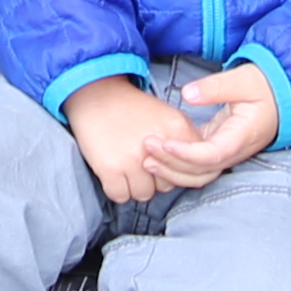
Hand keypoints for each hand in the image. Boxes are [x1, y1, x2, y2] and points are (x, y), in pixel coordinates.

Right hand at [61, 76, 189, 208]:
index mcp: (176, 128)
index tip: (163, 161)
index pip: (190, 169)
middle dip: (155, 178)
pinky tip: (114, 172)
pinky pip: (120, 196)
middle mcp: (157, 147)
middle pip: (166, 186)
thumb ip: (184, 139)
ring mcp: (132, 159)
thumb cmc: (132, 107)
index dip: (176, 168)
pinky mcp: (110, 168)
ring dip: (135, 185)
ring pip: (144, 195)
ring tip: (127, 166)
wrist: (95, 93)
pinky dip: (116, 189)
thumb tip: (194, 167)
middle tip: (141, 161)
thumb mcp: (166, 115)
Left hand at [139, 67, 276, 187]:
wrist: (281, 96)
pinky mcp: (218, 149)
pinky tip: (159, 156)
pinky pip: (197, 165)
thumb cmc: (263, 87)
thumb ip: (215, 87)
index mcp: (241, 136)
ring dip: (172, 171)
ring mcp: (227, 153)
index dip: (186, 154)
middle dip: (172, 165)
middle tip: (147, 148)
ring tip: (147, 160)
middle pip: (202, 171)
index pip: (212, 155)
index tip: (164, 143)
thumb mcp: (242, 80)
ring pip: (199, 175)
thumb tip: (187, 94)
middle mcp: (234, 151)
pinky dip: (178, 165)